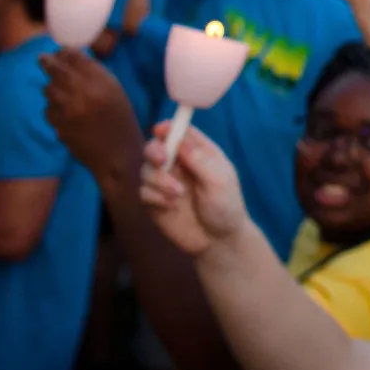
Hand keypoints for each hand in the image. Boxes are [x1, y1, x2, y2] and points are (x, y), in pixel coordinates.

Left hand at [40, 50, 144, 185]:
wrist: (117, 155)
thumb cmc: (121, 121)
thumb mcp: (116, 92)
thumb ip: (96, 75)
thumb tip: (73, 57)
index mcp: (102, 83)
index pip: (76, 57)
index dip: (65, 51)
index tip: (61, 51)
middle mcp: (83, 93)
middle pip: (57, 70)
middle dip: (48, 62)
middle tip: (43, 58)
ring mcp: (68, 110)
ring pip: (49, 90)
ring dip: (51, 88)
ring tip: (58, 90)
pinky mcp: (59, 125)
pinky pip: (48, 110)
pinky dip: (53, 108)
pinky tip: (63, 112)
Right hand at [136, 122, 248, 256]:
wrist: (218, 241)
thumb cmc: (226, 207)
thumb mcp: (220, 181)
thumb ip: (200, 159)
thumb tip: (180, 139)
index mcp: (199, 153)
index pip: (180, 132)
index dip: (168, 128)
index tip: (161, 130)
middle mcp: (179, 165)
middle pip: (155, 147)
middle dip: (154, 151)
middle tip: (162, 160)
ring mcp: (165, 183)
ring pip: (146, 169)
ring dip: (159, 180)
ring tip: (178, 195)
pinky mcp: (155, 201)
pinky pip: (143, 191)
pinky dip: (155, 196)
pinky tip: (172, 206)